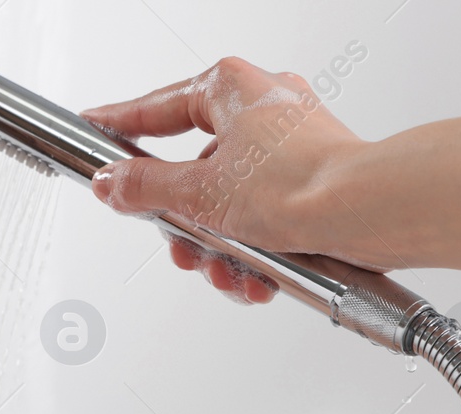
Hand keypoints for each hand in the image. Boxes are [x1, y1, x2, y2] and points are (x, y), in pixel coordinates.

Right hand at [79, 55, 378, 301]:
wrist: (367, 214)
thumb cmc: (301, 185)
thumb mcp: (198, 193)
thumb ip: (144, 187)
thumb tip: (110, 182)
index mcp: (231, 88)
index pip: (156, 108)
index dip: (118, 125)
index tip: (93, 130)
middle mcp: (263, 108)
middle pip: (194, 170)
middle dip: (185, 225)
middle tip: (179, 245)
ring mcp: (289, 144)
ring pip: (228, 204)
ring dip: (220, 249)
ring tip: (226, 273)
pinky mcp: (311, 181)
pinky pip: (262, 218)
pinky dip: (254, 253)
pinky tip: (257, 278)